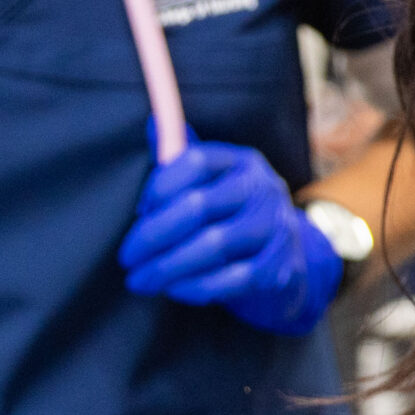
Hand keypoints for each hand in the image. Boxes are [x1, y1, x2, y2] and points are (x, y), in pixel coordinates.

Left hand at [119, 137, 339, 335]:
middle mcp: (264, 189)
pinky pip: (232, 279)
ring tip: (141, 279)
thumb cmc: (235, 217)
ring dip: (168, 266)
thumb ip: (182, 157)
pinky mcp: (280, 267)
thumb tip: (152, 124)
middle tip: (127, 257)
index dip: (160, 185)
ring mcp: (276, 228)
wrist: (287, 260)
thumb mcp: (214, 184)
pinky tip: (174, 290)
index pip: (197, 161)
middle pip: (199, 204)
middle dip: (154, 234)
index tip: (138, 212)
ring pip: (214, 244)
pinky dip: (197, 286)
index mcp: (244, 162)